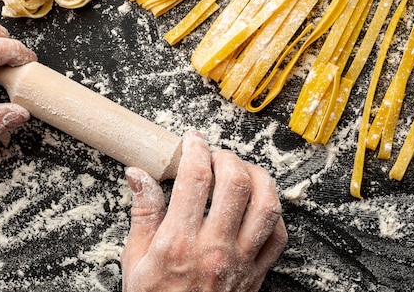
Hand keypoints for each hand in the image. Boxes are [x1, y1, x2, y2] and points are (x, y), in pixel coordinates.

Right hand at [121, 131, 286, 290]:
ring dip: (257, 177)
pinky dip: (273, 212)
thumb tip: (138, 176)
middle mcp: (214, 248)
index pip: (195, 178)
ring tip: (242, 170)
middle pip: (237, 183)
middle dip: (227, 157)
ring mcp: (241, 262)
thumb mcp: (135, 260)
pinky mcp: (257, 275)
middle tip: (215, 154)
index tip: (192, 140)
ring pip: (267, 205)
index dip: (196, 149)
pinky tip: (258, 205)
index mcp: (179, 242)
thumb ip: (142, 214)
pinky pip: (279, 236)